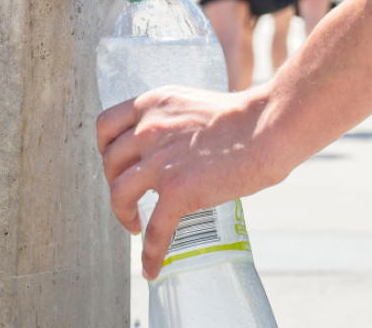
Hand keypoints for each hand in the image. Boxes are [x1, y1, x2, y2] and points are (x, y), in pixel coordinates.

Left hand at [96, 83, 284, 278]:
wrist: (266, 128)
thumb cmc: (243, 118)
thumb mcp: (193, 104)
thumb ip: (173, 122)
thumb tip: (171, 146)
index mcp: (153, 104)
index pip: (106, 125)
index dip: (105, 148)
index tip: (117, 163)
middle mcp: (149, 130)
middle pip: (110, 163)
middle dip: (115, 182)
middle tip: (132, 196)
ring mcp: (160, 161)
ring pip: (119, 194)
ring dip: (123, 214)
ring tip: (135, 225)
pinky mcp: (177, 190)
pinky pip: (154, 230)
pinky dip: (150, 252)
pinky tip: (152, 266)